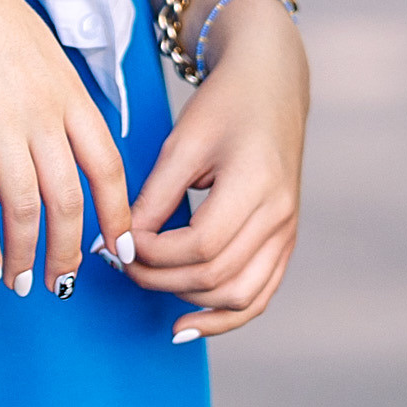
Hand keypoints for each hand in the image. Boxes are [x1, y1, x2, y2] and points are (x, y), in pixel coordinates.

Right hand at [0, 0, 132, 293]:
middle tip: (63, 283)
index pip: (108, 166)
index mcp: (69, 92)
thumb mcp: (42, 51)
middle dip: (70, 251)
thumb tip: (73, 143)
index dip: (118, 216)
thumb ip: (60, 99)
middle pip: (70, 198)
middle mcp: (41, 111)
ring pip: (24, 206)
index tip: (120, 252)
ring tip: (23, 283)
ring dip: (28, 254)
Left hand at [125, 0, 308, 338]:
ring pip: (239, 295)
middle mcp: (279, 214)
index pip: (200, 245)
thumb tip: (121, 245)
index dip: (153, 253)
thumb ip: (154, 197)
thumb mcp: (182, 142)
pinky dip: (224, 318)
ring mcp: (287, 231)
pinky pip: (258, 296)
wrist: (271, 82)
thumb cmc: (225, 103)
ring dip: (188, 299)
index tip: (120, 242)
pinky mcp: (284, 240)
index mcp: (257, 183)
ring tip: (149, 282)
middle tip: (123, 262)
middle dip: (160, 278)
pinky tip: (187, 325)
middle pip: (216, 274)